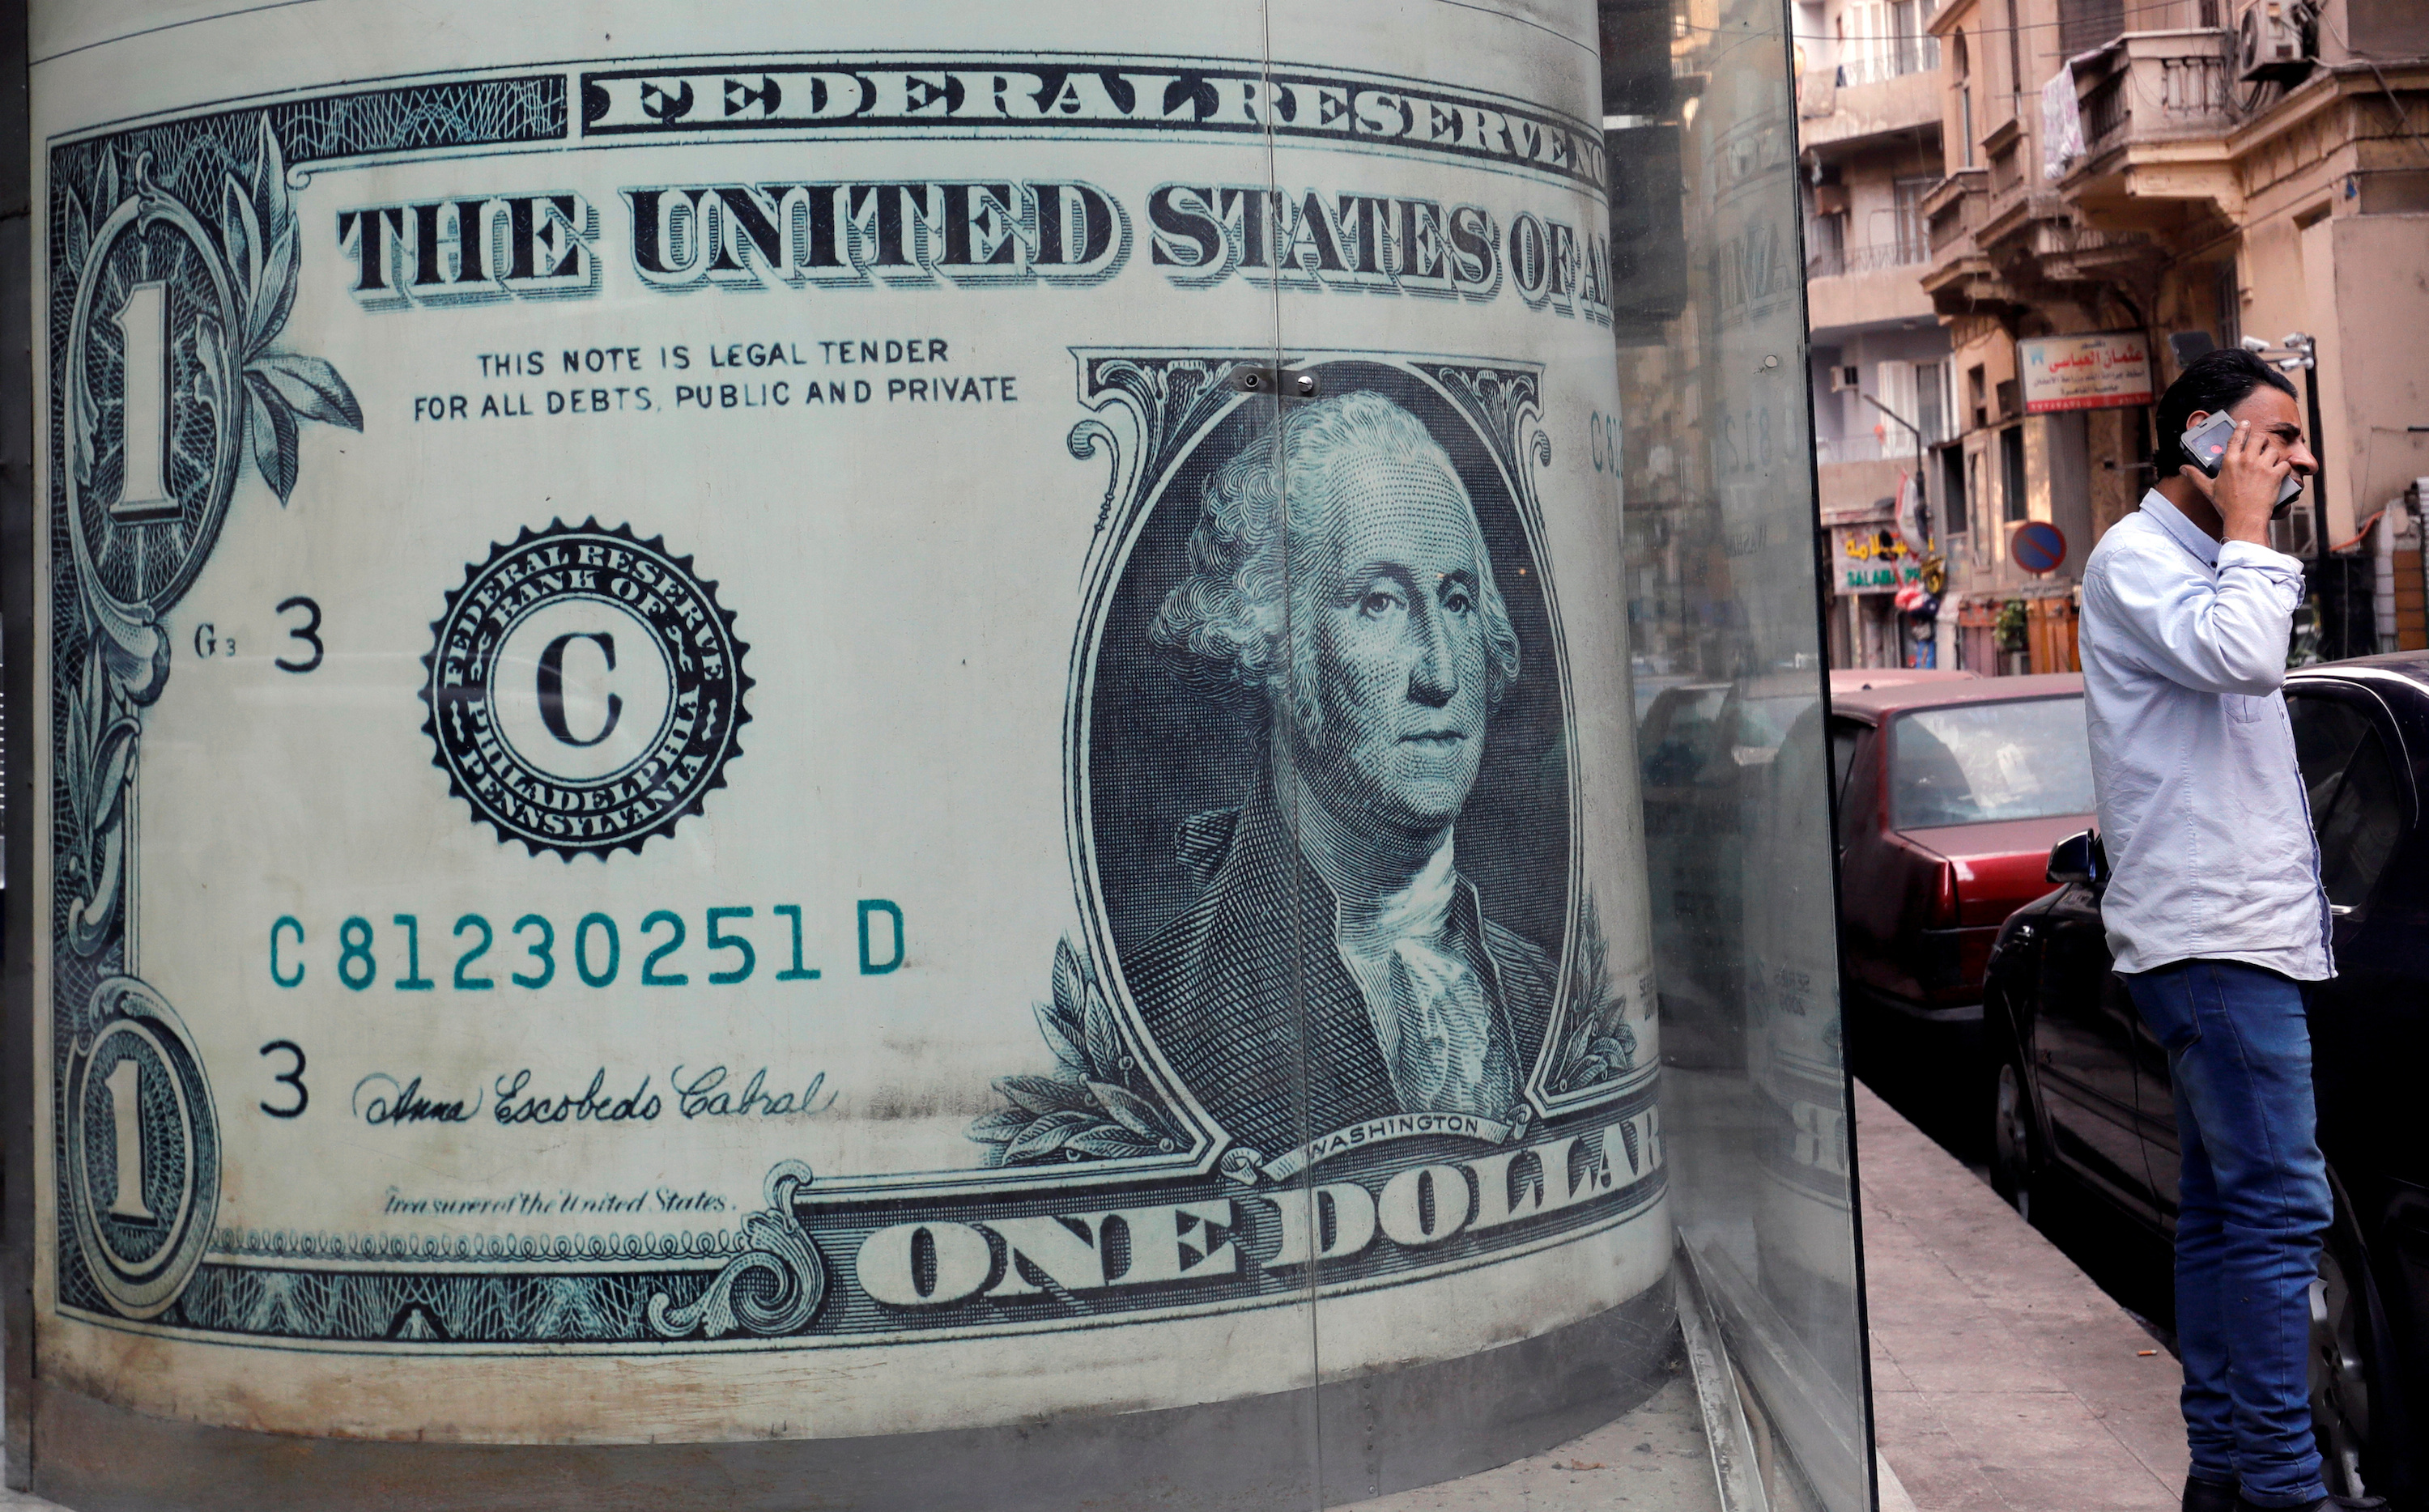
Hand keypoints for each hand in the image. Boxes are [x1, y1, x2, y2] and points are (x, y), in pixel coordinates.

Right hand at [2203, 420, 2291, 545]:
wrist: (2244, 519)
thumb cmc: (2227, 506)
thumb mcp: (2209, 489)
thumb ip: (2196, 476)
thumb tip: (2183, 469)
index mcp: (2230, 462)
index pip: (2236, 438)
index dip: (2242, 428)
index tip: (2245, 423)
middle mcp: (2247, 461)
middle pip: (2258, 438)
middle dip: (2261, 440)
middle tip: (2260, 446)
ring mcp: (2262, 467)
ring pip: (2273, 450)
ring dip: (2272, 455)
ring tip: (2269, 462)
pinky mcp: (2275, 476)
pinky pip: (2285, 464)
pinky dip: (2283, 468)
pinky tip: (2279, 473)